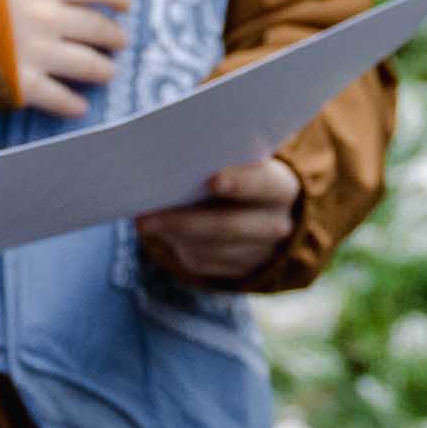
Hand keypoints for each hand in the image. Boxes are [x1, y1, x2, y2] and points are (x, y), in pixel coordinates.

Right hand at [0, 0, 131, 116]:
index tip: (125, 5)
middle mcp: (48, 17)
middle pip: (100, 28)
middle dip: (115, 37)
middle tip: (119, 42)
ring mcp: (39, 53)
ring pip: (91, 66)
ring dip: (103, 70)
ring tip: (105, 72)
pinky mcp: (26, 85)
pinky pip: (63, 99)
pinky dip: (75, 104)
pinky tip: (79, 106)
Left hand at [137, 158, 300, 285]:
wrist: (266, 209)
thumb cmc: (244, 171)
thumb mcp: (244, 160)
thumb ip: (222, 157)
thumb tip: (174, 158)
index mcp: (282, 188)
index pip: (264, 185)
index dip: (241, 182)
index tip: (212, 179)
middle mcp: (277, 225)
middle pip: (230, 226)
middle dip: (185, 221)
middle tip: (145, 216)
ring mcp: (260, 253)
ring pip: (212, 249)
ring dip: (175, 235)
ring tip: (144, 222)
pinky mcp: (238, 271)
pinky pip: (203, 262)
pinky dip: (180, 246)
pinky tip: (161, 231)